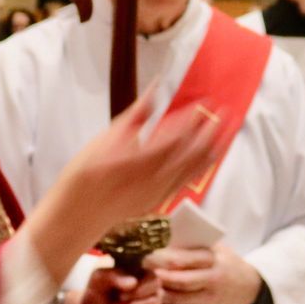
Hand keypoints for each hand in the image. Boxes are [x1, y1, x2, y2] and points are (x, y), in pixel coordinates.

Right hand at [27, 94, 217, 279]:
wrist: (78, 214)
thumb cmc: (85, 176)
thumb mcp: (104, 139)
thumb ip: (135, 115)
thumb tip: (155, 89)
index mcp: (140, 160)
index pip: (176, 136)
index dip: (193, 120)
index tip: (205, 104)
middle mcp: (154, 179)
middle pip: (192, 153)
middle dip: (211, 132)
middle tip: (225, 113)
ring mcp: (159, 192)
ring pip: (194, 168)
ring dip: (211, 148)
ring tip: (226, 131)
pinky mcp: (159, 199)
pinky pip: (187, 180)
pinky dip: (200, 165)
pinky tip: (208, 156)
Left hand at [151, 243, 261, 303]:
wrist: (250, 286)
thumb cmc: (226, 261)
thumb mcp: (216, 248)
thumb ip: (193, 246)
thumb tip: (162, 239)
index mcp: (213, 260)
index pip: (184, 259)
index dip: (162, 259)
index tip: (145, 256)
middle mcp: (212, 280)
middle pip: (178, 281)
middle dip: (157, 277)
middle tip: (139, 273)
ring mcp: (208, 299)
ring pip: (177, 299)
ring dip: (157, 294)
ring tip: (142, 288)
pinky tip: (153, 301)